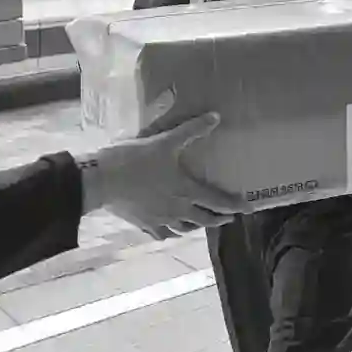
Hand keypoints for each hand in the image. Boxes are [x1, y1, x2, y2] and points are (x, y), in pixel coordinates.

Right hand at [89, 111, 249, 238]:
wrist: (103, 180)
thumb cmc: (136, 159)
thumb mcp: (166, 141)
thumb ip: (192, 129)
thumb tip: (216, 117)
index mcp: (186, 190)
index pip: (218, 201)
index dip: (234, 205)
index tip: (248, 209)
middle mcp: (178, 210)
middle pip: (205, 220)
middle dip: (219, 218)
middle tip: (228, 217)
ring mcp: (161, 220)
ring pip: (185, 229)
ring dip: (197, 226)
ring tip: (201, 222)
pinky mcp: (144, 224)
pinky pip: (162, 234)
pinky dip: (170, 232)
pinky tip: (169, 230)